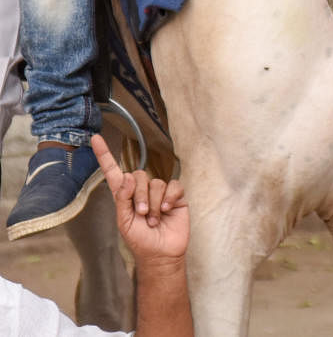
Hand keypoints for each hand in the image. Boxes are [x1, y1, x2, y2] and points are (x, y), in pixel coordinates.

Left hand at [92, 134, 188, 262]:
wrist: (161, 254)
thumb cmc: (140, 241)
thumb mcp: (125, 223)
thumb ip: (123, 200)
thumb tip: (128, 176)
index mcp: (125, 196)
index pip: (114, 172)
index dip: (104, 155)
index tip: (95, 138)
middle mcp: (141, 190)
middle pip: (139, 176)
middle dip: (139, 196)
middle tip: (142, 215)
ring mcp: (160, 192)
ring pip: (156, 183)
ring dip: (154, 204)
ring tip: (155, 219)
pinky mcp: (176, 195)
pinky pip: (173, 185)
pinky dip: (169, 198)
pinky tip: (167, 210)